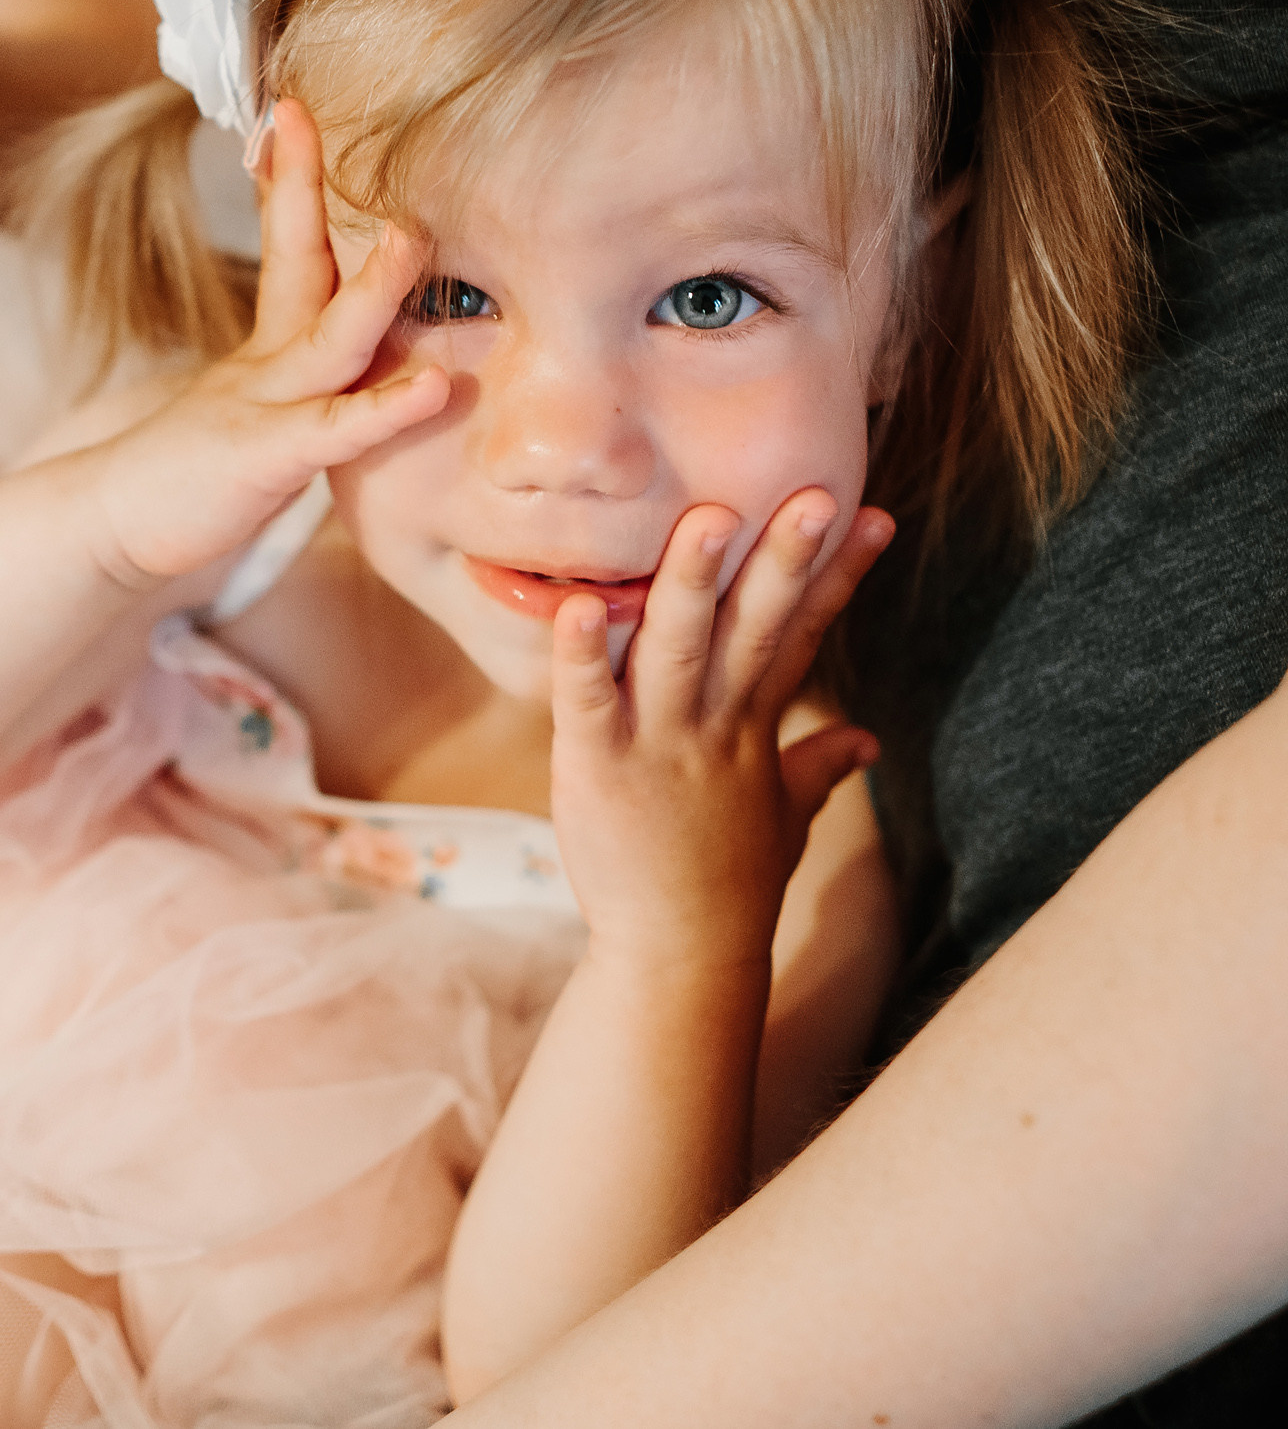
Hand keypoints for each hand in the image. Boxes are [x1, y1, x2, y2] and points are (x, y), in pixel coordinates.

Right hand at [83, 97, 450, 585]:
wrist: (108, 529)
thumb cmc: (184, 480)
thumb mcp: (244, 416)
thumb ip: (297, 386)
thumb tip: (337, 354)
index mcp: (265, 352)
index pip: (288, 250)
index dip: (290, 182)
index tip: (291, 112)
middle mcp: (265, 366)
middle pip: (297, 262)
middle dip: (306, 188)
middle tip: (308, 115)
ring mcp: (262, 409)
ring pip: (330, 341)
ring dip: (373, 289)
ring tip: (411, 238)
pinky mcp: (266, 461)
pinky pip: (336, 431)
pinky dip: (385, 409)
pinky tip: (435, 388)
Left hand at [547, 491, 894, 966]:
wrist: (679, 956)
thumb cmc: (726, 883)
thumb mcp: (783, 817)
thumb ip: (817, 766)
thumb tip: (866, 741)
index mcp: (752, 725)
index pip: (801, 634)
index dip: (836, 575)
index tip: (872, 511)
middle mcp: (713, 725)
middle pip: (753, 628)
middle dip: (783, 560)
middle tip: (813, 492)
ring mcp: (657, 743)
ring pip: (678, 648)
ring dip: (692, 584)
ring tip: (709, 520)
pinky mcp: (597, 767)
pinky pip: (587, 699)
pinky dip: (581, 654)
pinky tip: (574, 606)